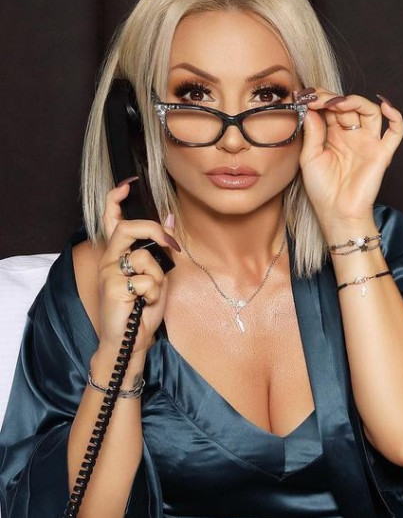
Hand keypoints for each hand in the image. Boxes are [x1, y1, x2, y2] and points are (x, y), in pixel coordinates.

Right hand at [95, 179, 178, 361]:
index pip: (111, 220)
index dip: (116, 200)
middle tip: (171, 246)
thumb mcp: (158, 275)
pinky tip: (143, 305)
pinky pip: (147, 281)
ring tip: (150, 294)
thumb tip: (170, 219)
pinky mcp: (113, 288)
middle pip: (127, 228)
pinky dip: (154, 294)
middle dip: (154, 231)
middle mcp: (109, 260)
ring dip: (158, 277)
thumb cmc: (142, 308)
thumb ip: (160, 249)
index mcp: (118, 255)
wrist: (130, 340)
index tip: (126, 184)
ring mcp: (109, 273)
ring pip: (144, 258)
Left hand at [298, 91, 402, 229]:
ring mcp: (369, 143)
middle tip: (316, 98)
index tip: (304, 96)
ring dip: (355, 101)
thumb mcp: (309, 158)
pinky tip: (385, 106)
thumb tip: (311, 108)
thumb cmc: (323, 190)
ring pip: (370, 112)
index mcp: (334, 135)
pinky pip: (396, 132)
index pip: (331, 108)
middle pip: (348, 106)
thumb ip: (312, 132)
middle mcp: (352, 136)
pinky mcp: (382, 154)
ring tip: (337, 103)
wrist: (337, 214)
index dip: (320, 98)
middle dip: (332, 98)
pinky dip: (396, 116)